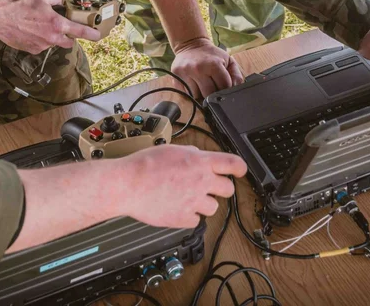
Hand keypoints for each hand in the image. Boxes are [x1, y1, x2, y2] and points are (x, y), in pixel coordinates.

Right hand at [0, 0, 99, 52]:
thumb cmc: (20, 5)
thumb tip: (60, 2)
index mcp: (57, 24)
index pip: (79, 32)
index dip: (91, 34)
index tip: (98, 36)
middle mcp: (51, 38)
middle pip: (68, 43)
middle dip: (69, 37)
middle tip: (62, 28)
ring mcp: (41, 46)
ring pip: (53, 43)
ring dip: (51, 37)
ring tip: (38, 25)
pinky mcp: (32, 50)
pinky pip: (41, 46)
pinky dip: (39, 40)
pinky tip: (30, 31)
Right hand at [120, 145, 246, 228]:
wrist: (129, 185)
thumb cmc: (144, 165)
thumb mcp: (172, 149)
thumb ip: (191, 154)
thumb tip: (198, 156)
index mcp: (200, 162)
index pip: (233, 164)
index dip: (240, 168)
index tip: (240, 171)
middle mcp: (201, 182)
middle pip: (228, 189)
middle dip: (220, 188)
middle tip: (208, 187)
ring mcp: (194, 202)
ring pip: (214, 207)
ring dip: (204, 204)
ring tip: (187, 198)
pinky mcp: (184, 219)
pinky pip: (196, 220)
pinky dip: (188, 216)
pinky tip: (177, 208)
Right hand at [171, 38, 244, 97]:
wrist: (191, 45)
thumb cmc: (211, 55)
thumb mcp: (228, 60)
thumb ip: (236, 75)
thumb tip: (235, 88)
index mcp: (214, 64)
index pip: (223, 87)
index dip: (225, 89)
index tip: (222, 86)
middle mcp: (199, 69)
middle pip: (209, 94)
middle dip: (212, 93)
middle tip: (212, 85)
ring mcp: (186, 73)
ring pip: (196, 96)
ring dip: (200, 92)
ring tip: (202, 83)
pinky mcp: (176, 76)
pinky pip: (185, 93)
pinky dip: (190, 92)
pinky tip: (193, 83)